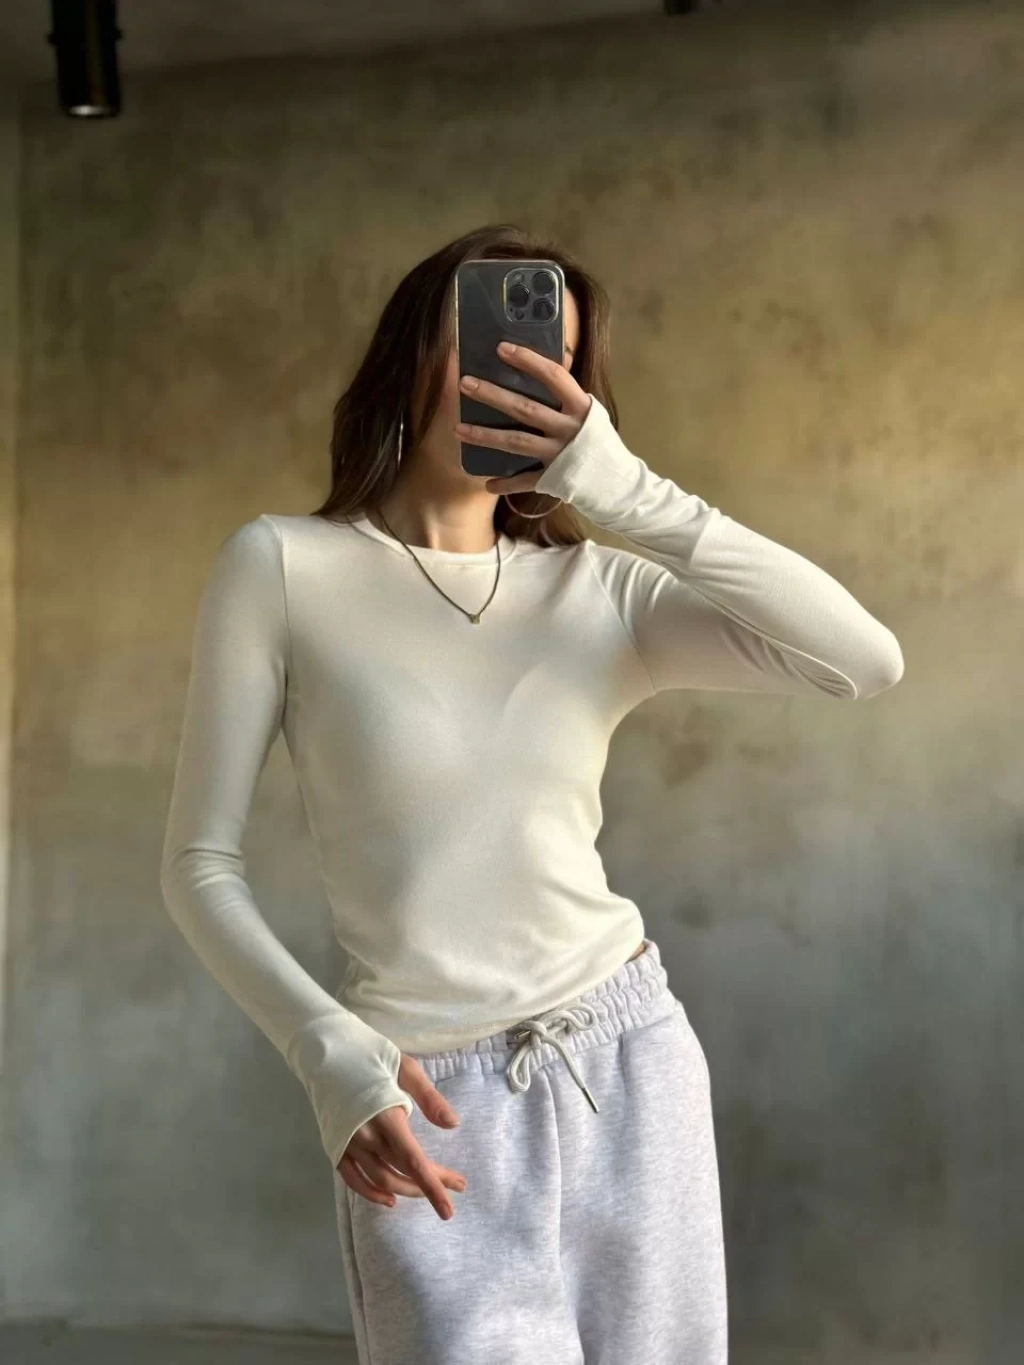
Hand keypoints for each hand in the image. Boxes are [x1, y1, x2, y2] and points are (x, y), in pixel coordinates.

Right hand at [336, 1052, 466, 1219]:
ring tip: (428, 1191)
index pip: (413, 1161)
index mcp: (386, 1116)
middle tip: (455, 1186)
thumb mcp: (405, 1067)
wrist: (324, 1050)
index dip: (433, 1186)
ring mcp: (348, 1144)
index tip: (450, 1207)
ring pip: (380, 1180)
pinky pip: (353, 1179)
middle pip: (401, 1173)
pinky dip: (371, 1193)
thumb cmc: (369, 1053)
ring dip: (406, 1190)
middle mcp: (365, 1136)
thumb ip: (428, 1098)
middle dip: (429, 1186)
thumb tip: (453, 1125)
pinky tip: (390, 1198)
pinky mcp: (335, 1146)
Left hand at [455, 341, 592, 495]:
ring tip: (458, 429)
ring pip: (516, 443)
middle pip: (525, 408)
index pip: (554, 376)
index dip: (528, 361)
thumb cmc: (599, 441)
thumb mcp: (590, 412)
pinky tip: (487, 483)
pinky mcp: (555, 479)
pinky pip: (525, 481)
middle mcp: (569, 429)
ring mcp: (560, 455)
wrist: (619, 482)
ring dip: (485, 436)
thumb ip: (569, 393)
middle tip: (465, 383)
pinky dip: (506, 483)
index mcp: (580, 407)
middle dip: (493, 395)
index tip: (502, 348)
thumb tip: (558, 355)